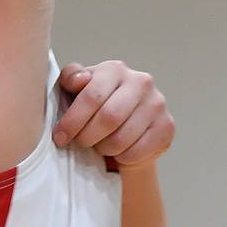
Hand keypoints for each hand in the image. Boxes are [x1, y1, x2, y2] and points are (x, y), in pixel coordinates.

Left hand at [54, 59, 173, 168]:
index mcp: (115, 69)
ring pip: (122, 139)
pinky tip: (119, 150)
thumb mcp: (76, 90)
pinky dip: (122, 157)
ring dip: (104, 148)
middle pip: (109, 118)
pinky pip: (137, 151)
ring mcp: (157, 103)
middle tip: (80, 143)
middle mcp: (141, 81)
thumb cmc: (95, 106)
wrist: (126, 125)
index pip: (92, 95)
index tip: (60, 137)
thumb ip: (71, 79)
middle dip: (87, 136)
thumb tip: (79, 80)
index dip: (72, 120)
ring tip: (100, 144)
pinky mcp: (167, 126)